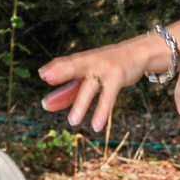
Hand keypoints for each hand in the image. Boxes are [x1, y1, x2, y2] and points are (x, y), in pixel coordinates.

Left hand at [39, 36, 160, 132]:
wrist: (138, 53)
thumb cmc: (108, 66)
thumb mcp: (89, 75)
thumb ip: (70, 89)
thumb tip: (47, 104)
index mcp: (83, 60)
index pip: (66, 62)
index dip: (54, 67)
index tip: (42, 74)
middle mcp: (92, 62)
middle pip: (75, 67)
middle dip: (62, 72)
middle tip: (48, 79)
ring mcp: (105, 70)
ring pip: (90, 87)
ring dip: (81, 104)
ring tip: (72, 122)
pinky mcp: (117, 78)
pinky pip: (108, 97)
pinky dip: (102, 112)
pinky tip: (96, 126)